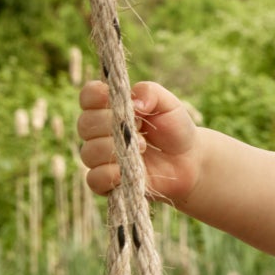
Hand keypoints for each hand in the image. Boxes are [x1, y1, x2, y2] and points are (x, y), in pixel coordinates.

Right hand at [78, 80, 203, 204]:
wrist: (188, 160)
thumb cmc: (174, 128)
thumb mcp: (168, 104)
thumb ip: (150, 92)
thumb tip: (133, 102)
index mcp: (108, 107)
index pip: (87, 96)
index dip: (96, 96)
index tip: (115, 100)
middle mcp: (98, 131)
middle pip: (85, 124)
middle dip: (111, 124)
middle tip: (139, 128)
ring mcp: (100, 156)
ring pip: (88, 152)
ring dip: (115, 149)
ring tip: (142, 148)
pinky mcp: (105, 181)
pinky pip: (93, 178)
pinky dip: (109, 175)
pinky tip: (127, 171)